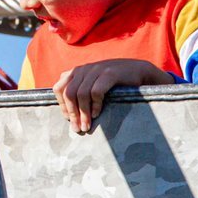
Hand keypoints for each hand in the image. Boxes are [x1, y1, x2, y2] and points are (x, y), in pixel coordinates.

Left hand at [53, 58, 170, 133]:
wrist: (138, 71)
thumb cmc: (115, 82)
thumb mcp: (93, 83)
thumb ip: (80, 92)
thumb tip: (69, 116)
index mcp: (77, 71)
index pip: (59, 88)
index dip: (62, 106)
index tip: (69, 120)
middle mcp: (84, 69)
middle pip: (69, 93)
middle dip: (72, 113)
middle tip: (77, 128)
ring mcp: (96, 69)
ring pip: (81, 94)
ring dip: (83, 113)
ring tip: (87, 126)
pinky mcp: (109, 73)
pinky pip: (96, 92)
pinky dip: (95, 105)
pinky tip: (98, 114)